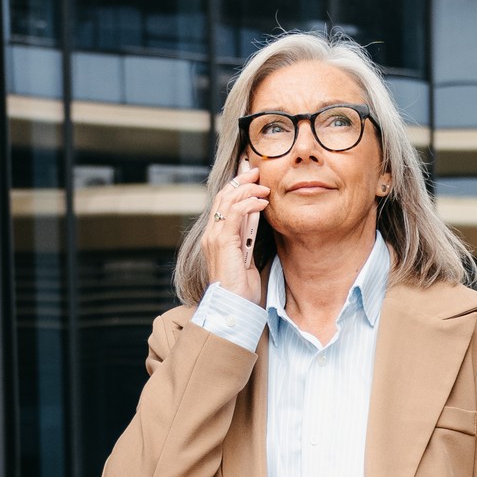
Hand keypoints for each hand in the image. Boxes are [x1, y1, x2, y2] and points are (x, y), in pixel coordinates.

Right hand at [202, 163, 268, 305]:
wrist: (233, 305)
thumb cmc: (241, 288)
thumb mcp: (246, 257)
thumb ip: (247, 238)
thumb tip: (256, 219)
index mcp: (215, 236)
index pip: (222, 202)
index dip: (235, 186)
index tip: (250, 175)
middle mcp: (211, 234)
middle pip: (223, 195)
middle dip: (241, 180)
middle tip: (257, 171)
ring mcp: (214, 237)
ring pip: (227, 200)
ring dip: (248, 190)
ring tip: (264, 188)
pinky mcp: (223, 241)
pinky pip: (234, 213)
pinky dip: (249, 204)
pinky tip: (262, 203)